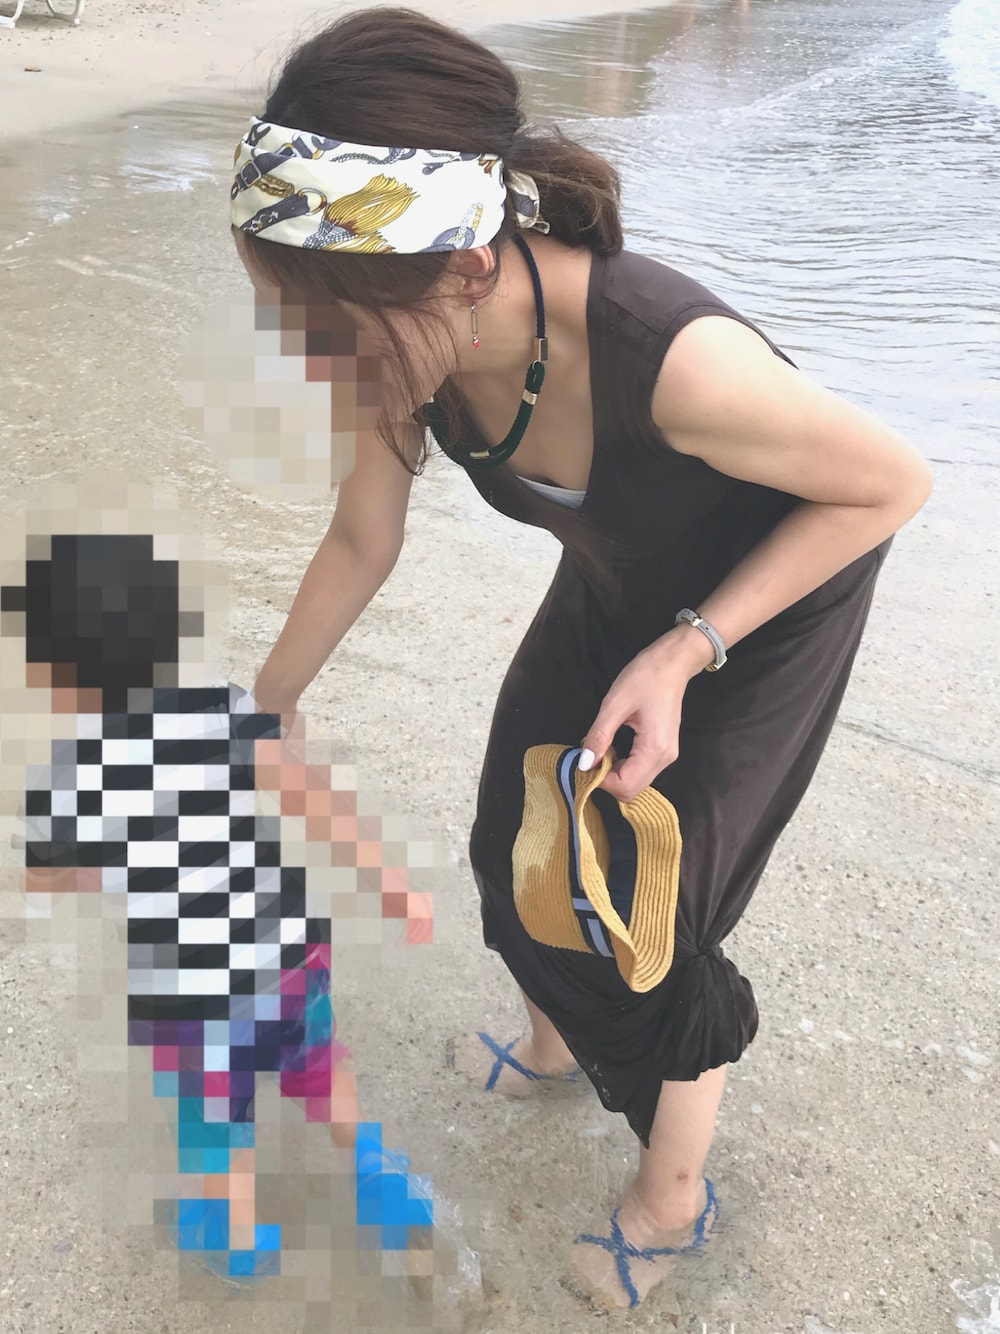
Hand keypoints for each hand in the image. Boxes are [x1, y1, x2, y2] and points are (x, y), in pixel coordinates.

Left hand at [579, 627, 707, 801]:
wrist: (672, 662)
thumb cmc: (645, 677)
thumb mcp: (614, 704)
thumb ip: (599, 736)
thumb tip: (584, 764)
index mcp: (654, 749)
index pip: (625, 786)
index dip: (600, 780)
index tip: (584, 762)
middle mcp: (665, 759)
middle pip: (631, 790)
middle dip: (606, 780)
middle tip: (589, 756)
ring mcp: (667, 756)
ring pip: (635, 782)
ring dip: (614, 773)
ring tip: (600, 749)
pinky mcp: (663, 750)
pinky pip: (640, 770)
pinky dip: (622, 766)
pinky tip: (612, 748)